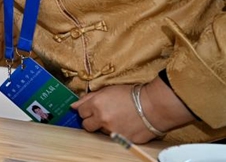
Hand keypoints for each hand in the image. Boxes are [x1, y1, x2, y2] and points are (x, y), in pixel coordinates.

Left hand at [71, 78, 193, 142]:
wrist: (154, 106)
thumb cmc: (132, 95)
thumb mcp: (108, 90)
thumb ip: (89, 98)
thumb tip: (74, 106)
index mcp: (96, 105)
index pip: (80, 112)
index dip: (86, 110)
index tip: (92, 109)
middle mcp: (101, 119)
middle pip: (86, 125)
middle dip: (91, 121)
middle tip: (101, 116)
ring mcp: (111, 131)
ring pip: (100, 132)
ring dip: (105, 127)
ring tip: (117, 119)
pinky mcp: (121, 140)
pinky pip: (114, 138)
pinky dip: (117, 132)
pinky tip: (125, 125)